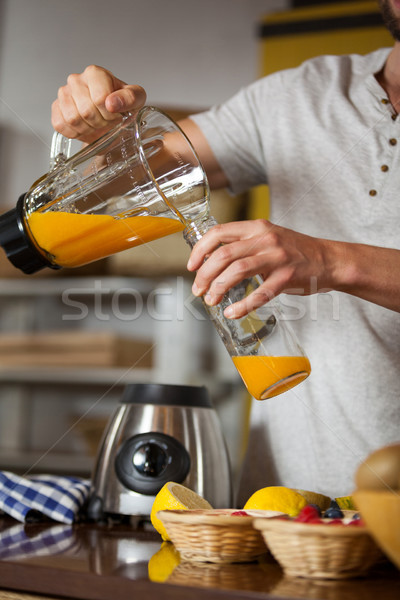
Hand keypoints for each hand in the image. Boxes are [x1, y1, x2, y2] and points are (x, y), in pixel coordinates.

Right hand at [51, 65, 146, 142]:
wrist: (110, 117)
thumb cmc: (122, 105)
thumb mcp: (136, 100)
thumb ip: (130, 98)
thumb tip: (112, 103)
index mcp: (95, 74)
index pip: (100, 98)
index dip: (110, 114)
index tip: (116, 115)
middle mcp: (76, 80)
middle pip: (86, 110)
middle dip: (100, 123)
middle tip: (107, 122)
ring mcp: (64, 94)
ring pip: (72, 119)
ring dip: (88, 129)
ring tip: (97, 124)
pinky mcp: (56, 108)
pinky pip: (60, 125)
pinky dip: (74, 133)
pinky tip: (85, 128)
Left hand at [186, 219, 332, 318]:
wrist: (329, 259)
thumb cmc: (295, 251)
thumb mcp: (268, 238)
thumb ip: (244, 245)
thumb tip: (212, 262)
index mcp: (256, 227)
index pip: (218, 233)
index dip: (200, 250)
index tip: (190, 266)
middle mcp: (265, 239)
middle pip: (223, 255)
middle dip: (204, 274)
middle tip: (198, 290)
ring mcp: (277, 257)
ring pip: (237, 271)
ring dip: (219, 288)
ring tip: (212, 300)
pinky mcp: (288, 277)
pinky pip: (261, 293)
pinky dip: (243, 305)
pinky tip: (233, 312)